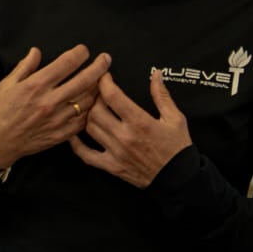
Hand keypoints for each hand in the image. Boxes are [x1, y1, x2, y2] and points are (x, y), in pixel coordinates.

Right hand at [0, 45, 111, 169]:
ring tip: (102, 80)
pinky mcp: (61, 134)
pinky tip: (94, 102)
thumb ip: (25, 67)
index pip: (66, 64)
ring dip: (98, 88)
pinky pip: (84, 120)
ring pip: (89, 100)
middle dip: (99, 67)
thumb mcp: (6, 84)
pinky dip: (91, 109)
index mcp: (36, 86)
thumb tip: (36, 51)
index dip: (80, 54)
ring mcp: (58, 119)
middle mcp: (50, 101)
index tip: (85, 51)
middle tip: (106, 59)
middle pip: (85, 80)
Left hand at [70, 69, 193, 188]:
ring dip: (88, 116)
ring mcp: (115, 152)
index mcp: (140, 122)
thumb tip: (156, 74)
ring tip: (93, 109)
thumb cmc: (177, 147)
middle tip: (99, 93)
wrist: (178, 177)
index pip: (113, 96)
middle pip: (96, 111)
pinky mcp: (111, 166)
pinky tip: (74, 134)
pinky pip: (86, 155)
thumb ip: (162, 95)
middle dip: (95, 97)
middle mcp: (124, 136)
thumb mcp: (175, 118)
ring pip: (89, 128)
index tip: (104, 76)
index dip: (104, 82)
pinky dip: (76, 144)